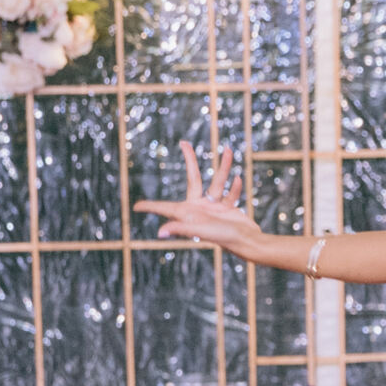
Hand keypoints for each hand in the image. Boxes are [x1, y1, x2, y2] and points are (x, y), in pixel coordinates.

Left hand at [137, 142, 270, 258]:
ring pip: (217, 182)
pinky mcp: (228, 210)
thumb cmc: (223, 238)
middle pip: (194, 178)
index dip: (151, 207)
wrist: (248, 242)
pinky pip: (231, 194)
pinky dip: (235, 187)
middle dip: (190, 160)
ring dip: (224, 166)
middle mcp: (199, 209)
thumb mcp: (200, 231)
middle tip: (184, 143)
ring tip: (228, 149)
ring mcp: (214, 208)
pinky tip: (237, 178)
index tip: (137, 207)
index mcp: (188, 213)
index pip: (166, 207)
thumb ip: (180, 229)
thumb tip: (159, 232)